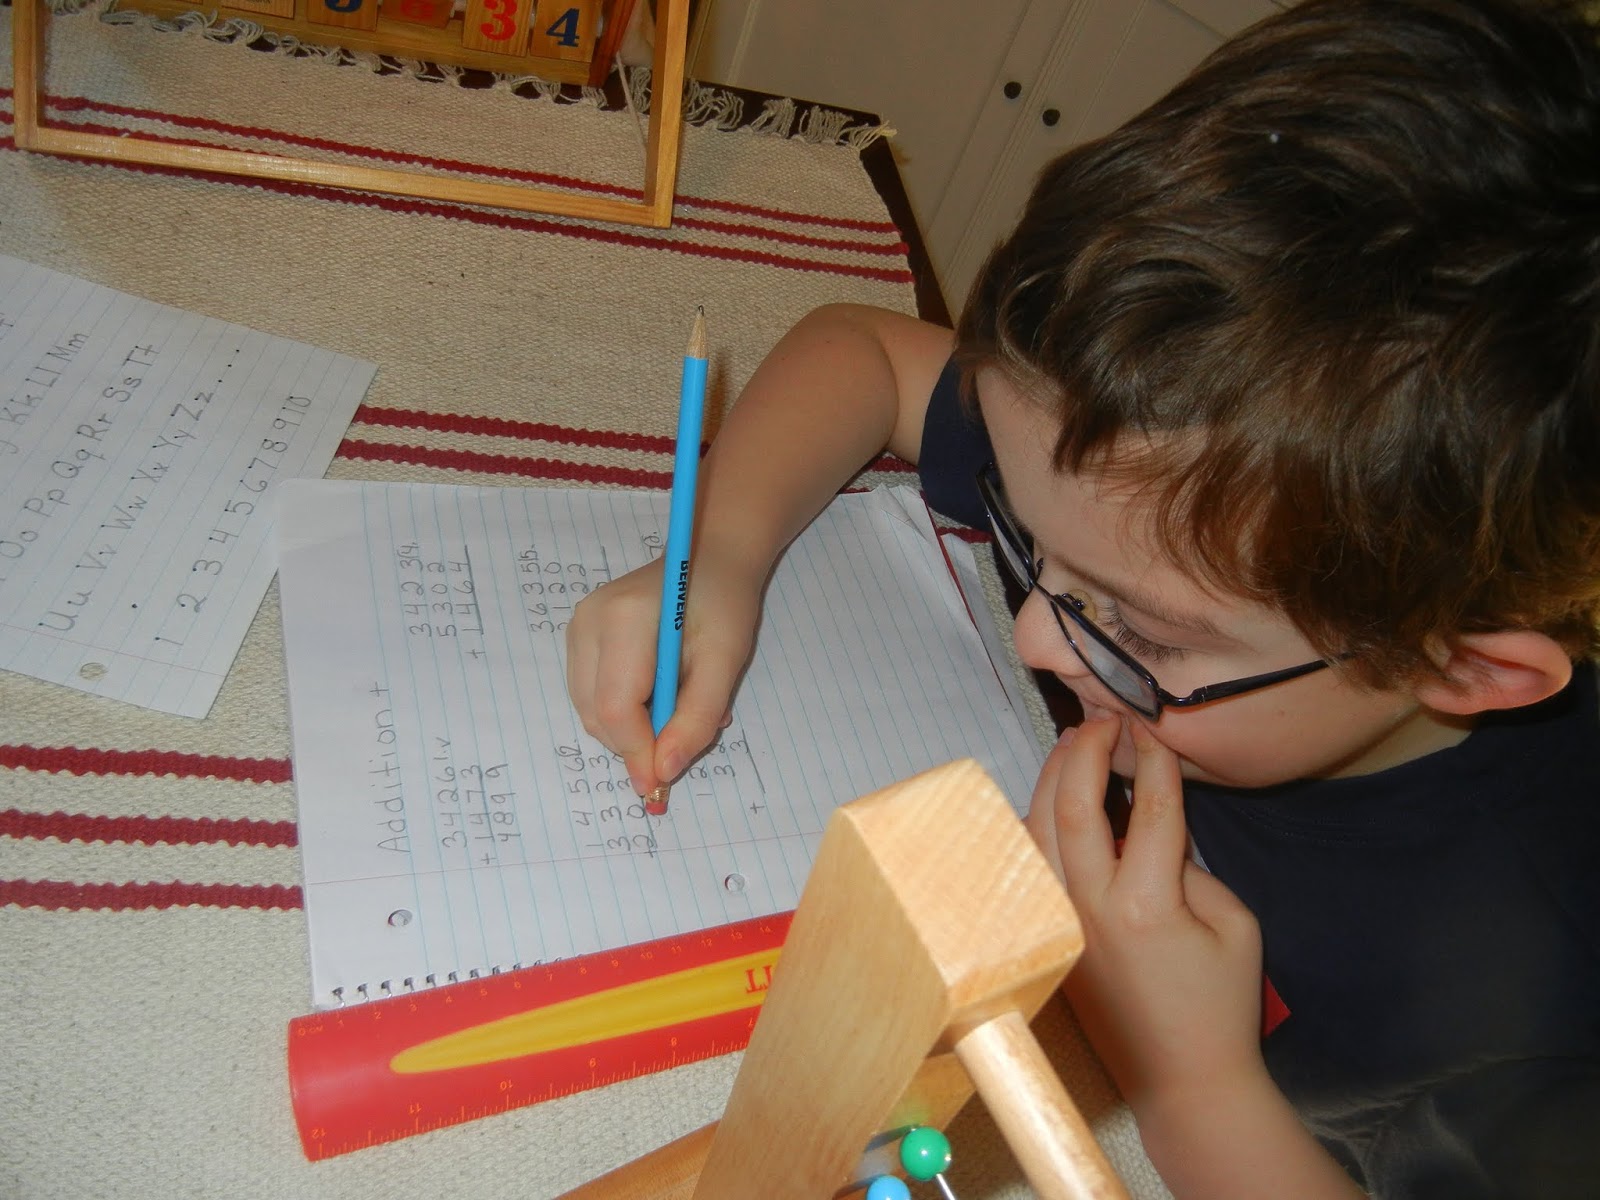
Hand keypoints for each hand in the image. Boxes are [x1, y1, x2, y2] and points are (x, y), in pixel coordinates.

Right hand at [566, 545, 762, 796]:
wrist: (711, 556)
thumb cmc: (724, 603)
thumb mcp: (726, 661)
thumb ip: (696, 717)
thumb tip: (664, 771)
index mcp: (623, 619)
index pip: (616, 707)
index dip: (637, 753)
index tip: (662, 784)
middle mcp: (586, 623)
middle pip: (597, 715)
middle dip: (638, 742)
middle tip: (688, 733)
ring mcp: (576, 630)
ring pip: (590, 712)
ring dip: (633, 728)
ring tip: (680, 704)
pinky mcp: (577, 639)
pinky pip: (592, 697)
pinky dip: (625, 711)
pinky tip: (659, 692)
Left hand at [1025, 716, 1265, 1119]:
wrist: (1184, 1078)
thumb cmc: (1219, 1005)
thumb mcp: (1233, 924)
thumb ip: (1188, 866)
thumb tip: (1148, 832)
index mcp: (1144, 904)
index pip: (1146, 809)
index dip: (1153, 761)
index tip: (1152, 731)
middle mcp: (1089, 908)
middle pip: (1070, 806)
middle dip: (1082, 752)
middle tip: (1102, 720)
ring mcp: (1060, 921)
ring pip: (1036, 831)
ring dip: (1051, 779)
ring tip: (1072, 744)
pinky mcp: (1049, 934)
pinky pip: (1032, 863)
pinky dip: (1038, 821)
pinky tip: (1053, 798)